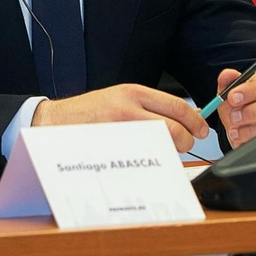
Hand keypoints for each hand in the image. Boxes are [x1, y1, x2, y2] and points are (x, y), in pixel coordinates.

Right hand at [32, 84, 210, 152]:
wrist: (54, 122)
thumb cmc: (87, 113)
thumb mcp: (118, 98)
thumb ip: (146, 107)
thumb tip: (179, 120)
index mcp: (132, 93)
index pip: (177, 106)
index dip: (195, 120)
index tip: (202, 128)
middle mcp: (128, 108)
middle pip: (175, 127)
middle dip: (187, 140)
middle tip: (187, 144)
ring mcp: (121, 131)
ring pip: (163, 145)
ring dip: (170, 153)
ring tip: (164, 153)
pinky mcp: (114, 149)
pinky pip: (145, 159)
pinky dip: (153, 162)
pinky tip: (147, 162)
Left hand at [217, 67, 255, 146]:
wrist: (246, 129)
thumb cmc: (245, 106)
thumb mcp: (233, 93)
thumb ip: (229, 82)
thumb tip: (228, 74)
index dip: (252, 89)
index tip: (233, 97)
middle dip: (252, 111)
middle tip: (234, 117)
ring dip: (253, 128)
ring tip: (236, 130)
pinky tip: (244, 138)